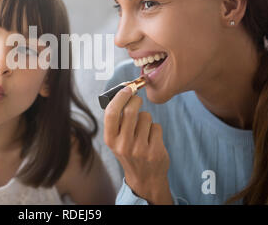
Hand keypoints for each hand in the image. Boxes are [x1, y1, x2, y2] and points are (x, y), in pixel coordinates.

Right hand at [103, 86, 172, 204]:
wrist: (145, 179)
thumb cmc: (129, 152)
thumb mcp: (116, 140)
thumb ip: (117, 121)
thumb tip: (124, 93)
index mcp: (110, 140)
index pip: (111, 113)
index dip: (119, 97)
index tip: (126, 89)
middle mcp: (123, 145)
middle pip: (131, 111)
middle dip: (136, 101)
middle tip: (137, 100)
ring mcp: (139, 149)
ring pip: (146, 117)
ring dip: (146, 119)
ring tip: (144, 130)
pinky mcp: (154, 151)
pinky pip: (157, 127)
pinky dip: (155, 129)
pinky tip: (152, 139)